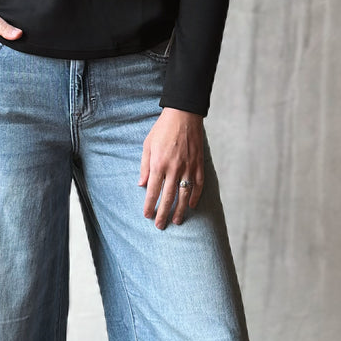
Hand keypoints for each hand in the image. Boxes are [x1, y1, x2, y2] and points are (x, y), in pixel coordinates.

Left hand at [139, 108, 204, 228]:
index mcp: (158, 164)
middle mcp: (173, 168)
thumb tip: (142, 184)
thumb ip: (144, 166)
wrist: (184, 115)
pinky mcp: (198, 165)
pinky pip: (198, 185)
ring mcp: (188, 167)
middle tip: (160, 226)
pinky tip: (192, 206)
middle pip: (168, 197)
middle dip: (163, 213)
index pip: (153, 191)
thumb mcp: (147, 145)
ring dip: (180, 210)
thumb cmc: (162, 129)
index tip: (147, 216)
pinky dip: (196, 197)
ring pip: (184, 195)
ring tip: (176, 221)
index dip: (149, 205)